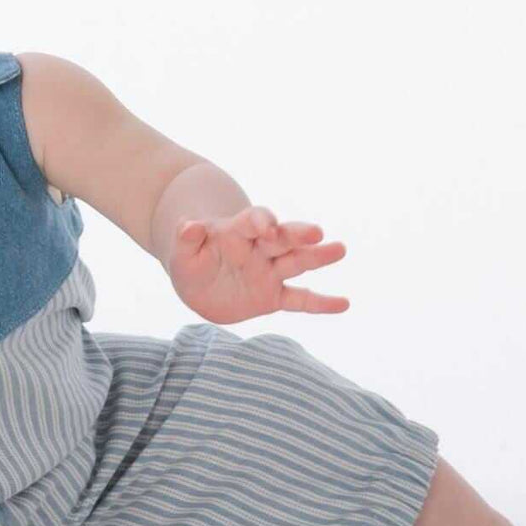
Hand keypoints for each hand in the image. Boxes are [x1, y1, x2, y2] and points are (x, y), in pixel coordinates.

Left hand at [167, 205, 349, 323]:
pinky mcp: (274, 296)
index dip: (259, 221)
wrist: (199, 285)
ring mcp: (270, 272)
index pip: (251, 221)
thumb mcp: (181, 253)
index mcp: (236, 232)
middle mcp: (259, 249)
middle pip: (282, 238)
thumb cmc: (191, 262)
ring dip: (317, 257)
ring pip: (296, 262)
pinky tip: (344, 303)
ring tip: (340, 249)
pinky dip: (321, 303)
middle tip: (316, 232)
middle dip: (297, 235)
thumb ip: (185, 239)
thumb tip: (187, 225)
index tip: (267, 225)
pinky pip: (300, 300)